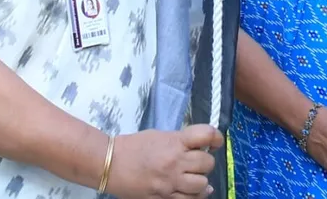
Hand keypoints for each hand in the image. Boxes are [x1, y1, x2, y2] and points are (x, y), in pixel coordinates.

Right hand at [105, 124, 221, 198]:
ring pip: (202, 185)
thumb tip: (199, 150)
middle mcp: (175, 162)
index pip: (206, 135)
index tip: (215, 142)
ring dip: (200, 181)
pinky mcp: (163, 198)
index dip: (216, 137)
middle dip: (205, 162)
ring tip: (193, 178)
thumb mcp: (159, 136)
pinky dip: (194, 196)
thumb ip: (180, 142)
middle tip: (197, 161)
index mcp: (174, 142)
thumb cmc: (134, 146)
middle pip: (207, 163)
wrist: (110, 163)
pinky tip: (191, 192)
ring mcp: (170, 182)